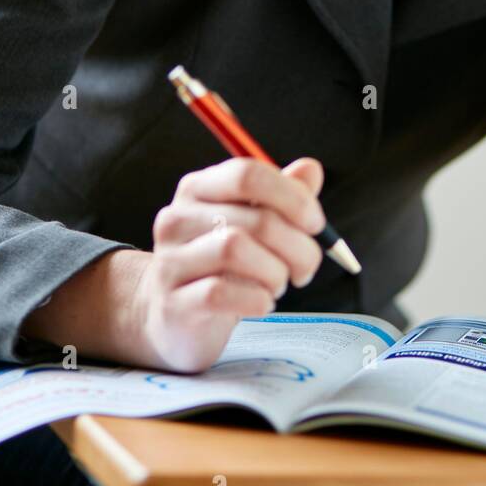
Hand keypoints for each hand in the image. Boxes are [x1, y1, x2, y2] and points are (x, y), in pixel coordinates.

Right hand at [131, 156, 325, 371]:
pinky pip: (221, 293)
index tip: (315, 224)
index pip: (249, 175)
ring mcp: (171, 261)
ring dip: (276, 272)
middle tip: (306, 267)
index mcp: (199, 188)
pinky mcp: (173, 303)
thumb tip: (311, 170)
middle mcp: (178, 218)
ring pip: (236, 249)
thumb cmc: (220, 265)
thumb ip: (283, 196)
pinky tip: (262, 303)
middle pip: (256, 219)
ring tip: (278, 284)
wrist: (170, 316)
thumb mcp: (252, 225)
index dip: (293, 197)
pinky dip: (256, 299)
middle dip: (298, 246)